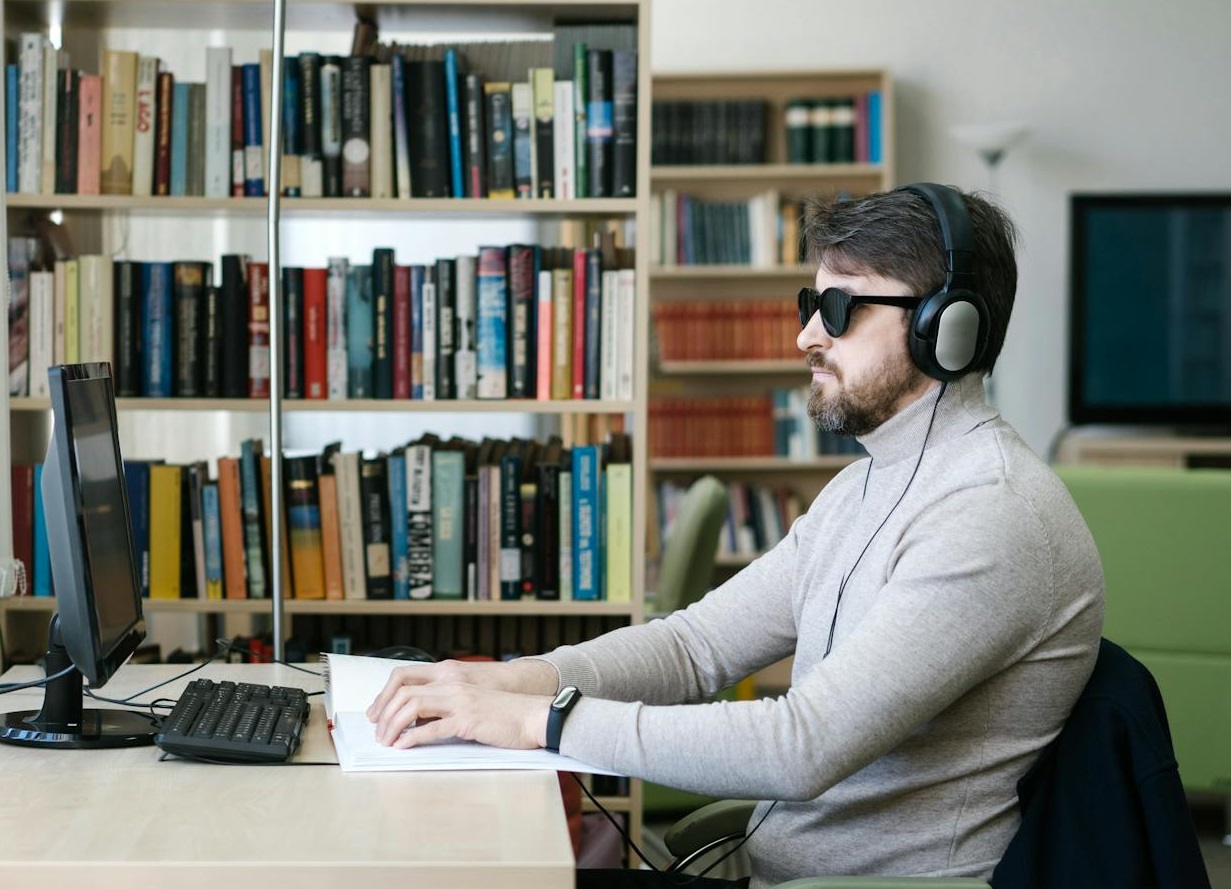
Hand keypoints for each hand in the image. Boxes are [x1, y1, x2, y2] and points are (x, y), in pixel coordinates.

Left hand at [369, 681, 550, 749]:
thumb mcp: (470, 703)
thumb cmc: (505, 713)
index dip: (386, 696)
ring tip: (387, 741)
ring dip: (394, 726)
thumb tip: (419, 722)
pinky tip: (404, 746)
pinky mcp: (468, 721)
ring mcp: (460, 702)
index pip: (407, 679)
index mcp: (451, 680)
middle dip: (384, 714)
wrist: (534, 716)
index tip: (377, 715)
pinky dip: (413, 738)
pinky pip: (433, 729)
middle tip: (378, 734)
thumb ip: (446, 707)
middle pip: (404, 693)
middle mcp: (452, 686)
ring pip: (412, 707)